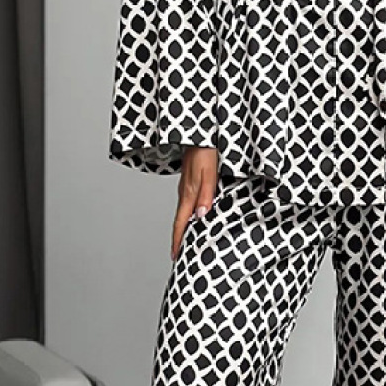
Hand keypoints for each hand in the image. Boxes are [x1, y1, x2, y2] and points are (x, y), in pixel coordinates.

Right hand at [171, 146, 217, 261]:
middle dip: (179, 238)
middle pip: (180, 219)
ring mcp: (187, 183)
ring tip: (187, 239)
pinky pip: (189, 200)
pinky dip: (190, 212)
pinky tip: (196, 213)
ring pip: (184, 210)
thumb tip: (201, 217)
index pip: (181, 222)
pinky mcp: (191, 177)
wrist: (200, 129)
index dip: (178, 240)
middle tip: (180, 255)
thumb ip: (206, 193)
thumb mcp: (209, 171)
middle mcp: (186, 190)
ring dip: (184, 225)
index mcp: (189, 192)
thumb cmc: (206, 148)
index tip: (176, 256)